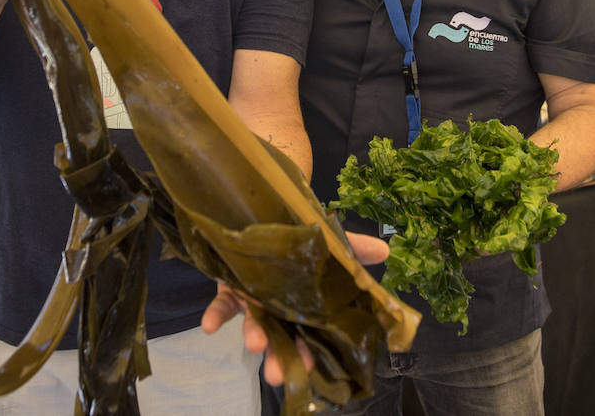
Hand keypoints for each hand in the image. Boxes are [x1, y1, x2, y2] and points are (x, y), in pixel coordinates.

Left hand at [200, 231, 388, 385]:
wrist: (262, 218)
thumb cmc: (300, 241)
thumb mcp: (329, 243)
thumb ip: (353, 249)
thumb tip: (385, 249)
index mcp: (305, 307)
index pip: (310, 336)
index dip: (309, 353)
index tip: (309, 369)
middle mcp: (280, 309)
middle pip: (281, 339)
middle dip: (278, 358)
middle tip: (275, 375)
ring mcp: (254, 301)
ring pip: (253, 325)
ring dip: (253, 336)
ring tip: (255, 345)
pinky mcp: (230, 289)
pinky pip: (221, 306)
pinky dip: (215, 316)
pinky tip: (209, 327)